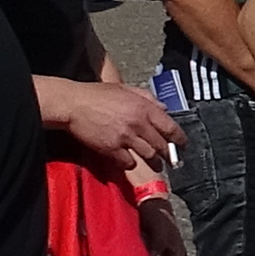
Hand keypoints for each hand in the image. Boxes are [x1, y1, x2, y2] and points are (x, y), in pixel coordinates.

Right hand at [48, 75, 173, 168]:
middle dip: (167, 154)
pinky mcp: (112, 149)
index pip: (170, 127)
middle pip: (161, 145)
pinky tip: (129, 162)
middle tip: (169, 159)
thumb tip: (163, 107)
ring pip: (148, 156)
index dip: (179, 139)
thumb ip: (147, 97)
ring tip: (156, 166)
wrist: (73, 104)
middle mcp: (137, 123)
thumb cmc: (97, 94)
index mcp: (143, 107)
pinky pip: (128, 163)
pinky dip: (131, 164)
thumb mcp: (125, 89)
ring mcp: (125, 137)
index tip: (182, 145)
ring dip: (154, 163)